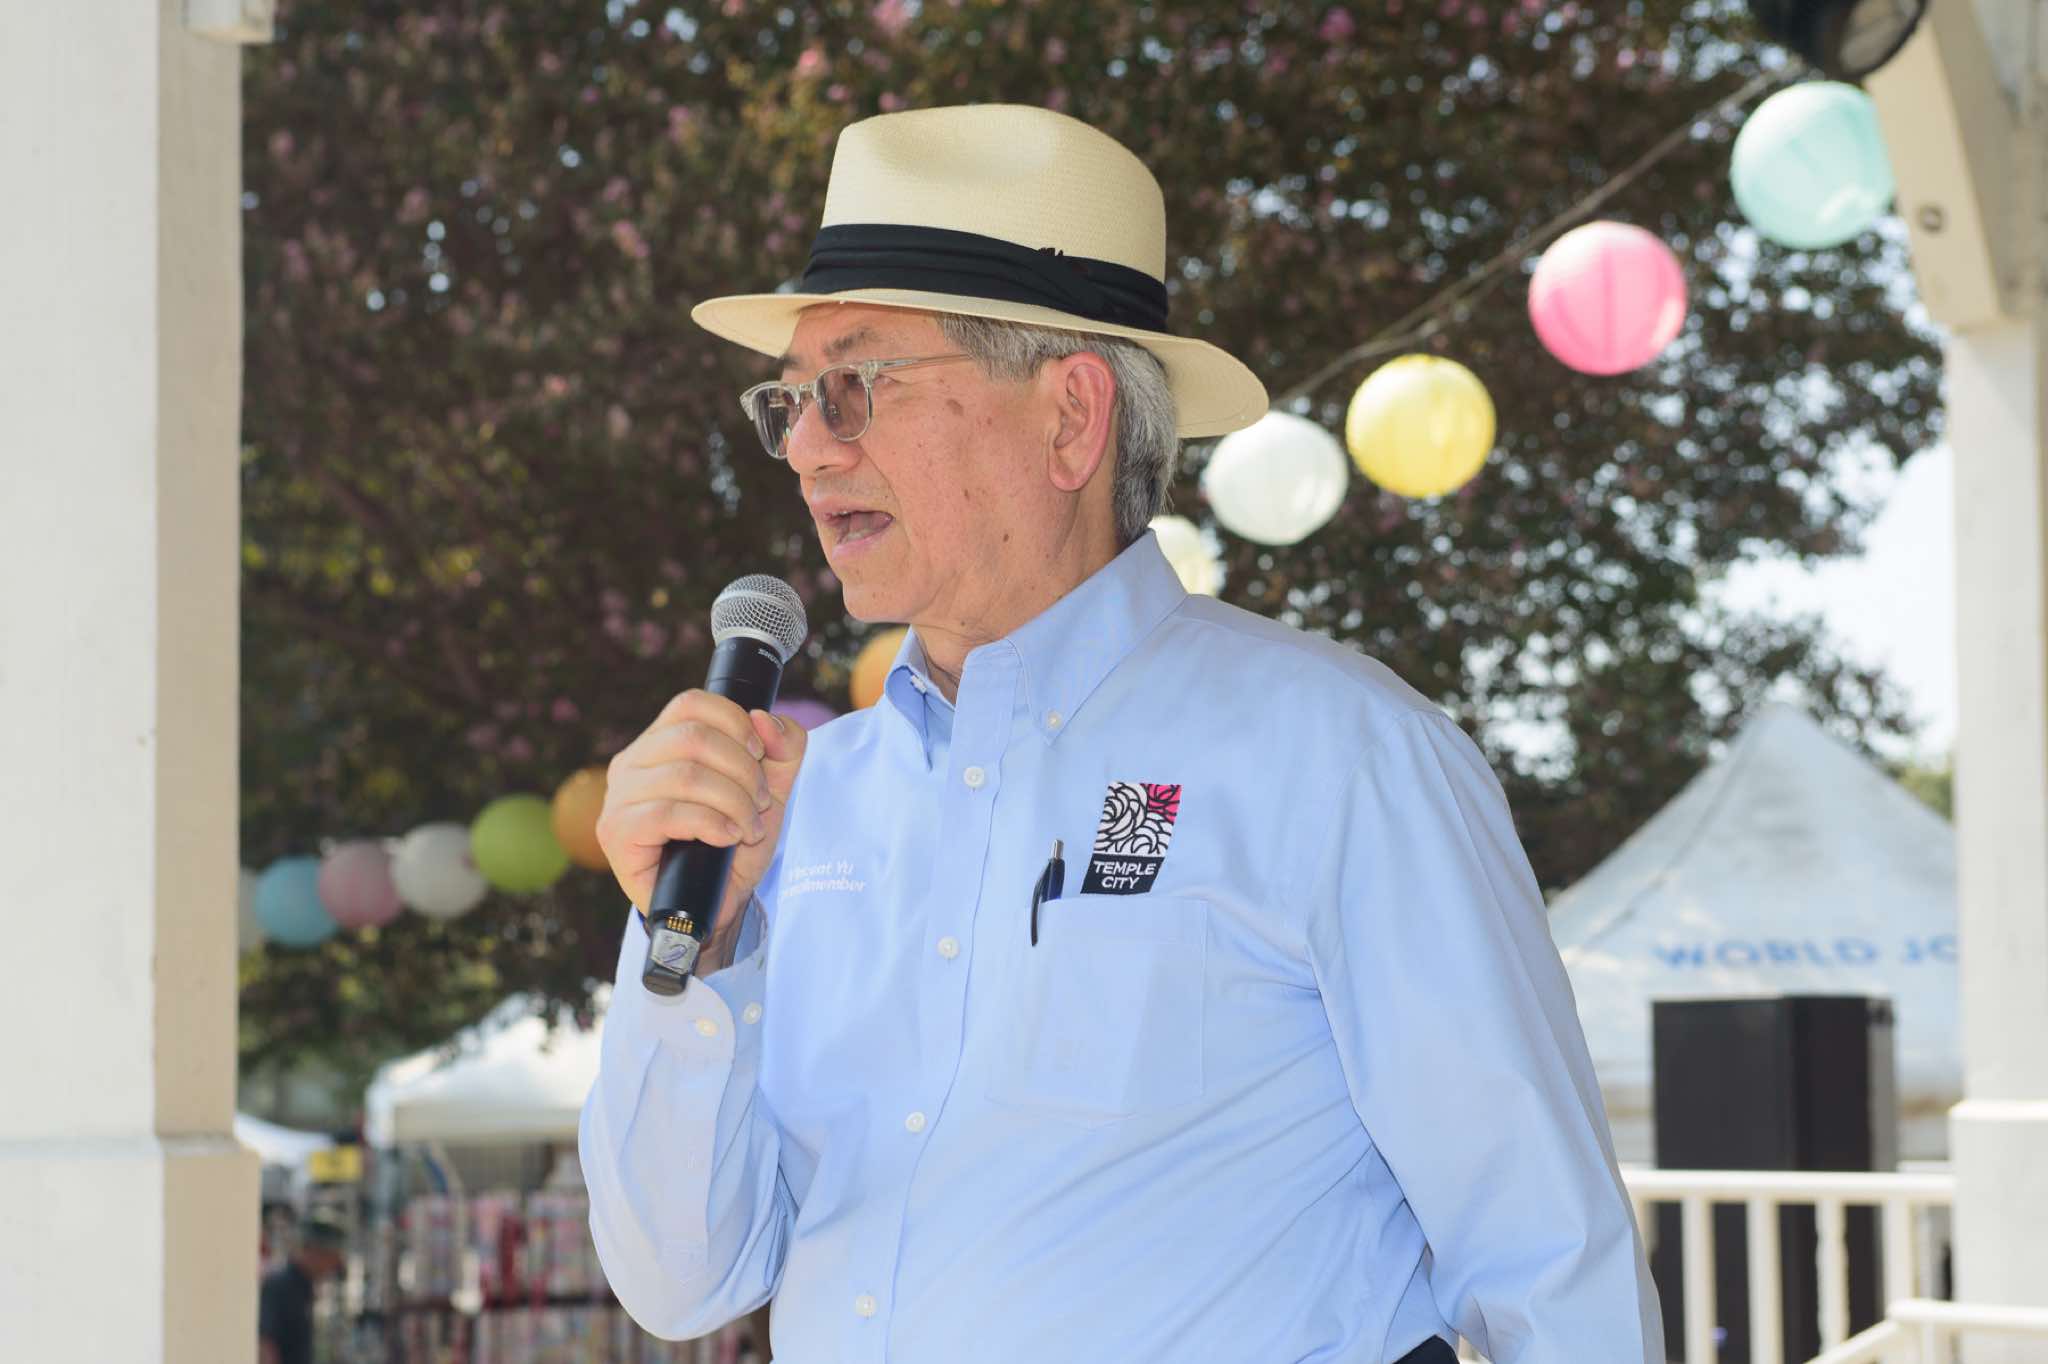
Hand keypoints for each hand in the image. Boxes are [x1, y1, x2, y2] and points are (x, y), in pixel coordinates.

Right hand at [596, 691, 807, 940]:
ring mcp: (618, 798)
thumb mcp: (772, 788)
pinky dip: (711, 824)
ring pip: (685, 775)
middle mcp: (631, 764)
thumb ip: (784, 746)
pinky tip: (726, 838)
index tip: (759, 755)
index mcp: (659, 743)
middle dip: (743, 770)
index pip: (691, 704)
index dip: (735, 722)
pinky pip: (668, 814)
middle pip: (693, 737)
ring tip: (747, 827)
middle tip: (759, 803)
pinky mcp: (616, 833)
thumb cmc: (734, 843)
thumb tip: (765, 719)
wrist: (717, 904)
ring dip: (733, 802)